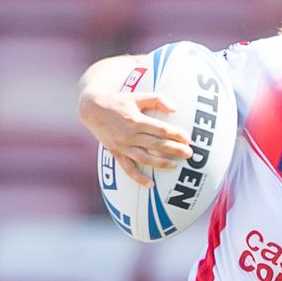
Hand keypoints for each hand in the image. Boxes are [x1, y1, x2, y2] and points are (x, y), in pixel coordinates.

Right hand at [78, 91, 192, 186]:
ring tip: (175, 166)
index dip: (176, 134)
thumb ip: (157, 100)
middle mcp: (129, 135)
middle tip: (190, 154)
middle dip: (175, 150)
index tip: (188, 139)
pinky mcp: (116, 153)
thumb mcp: (138, 96)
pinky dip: (138, 178)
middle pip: (156, 145)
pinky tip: (150, 185)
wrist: (91, 108)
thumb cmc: (119, 100)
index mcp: (136, 120)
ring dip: (161, 164)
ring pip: (144, 158)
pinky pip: (127, 168)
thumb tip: (175, 109)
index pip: (161, 130)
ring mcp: (122, 146)